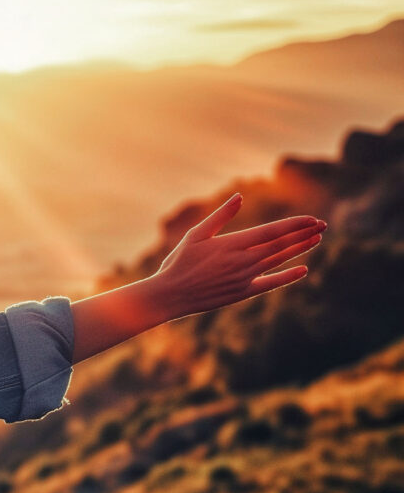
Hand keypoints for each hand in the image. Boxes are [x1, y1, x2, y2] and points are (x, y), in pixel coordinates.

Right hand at [150, 193, 325, 317]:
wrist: (170, 295)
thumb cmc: (179, 262)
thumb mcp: (195, 235)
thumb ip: (220, 216)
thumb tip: (239, 197)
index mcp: (232, 244)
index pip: (272, 231)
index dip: (295, 224)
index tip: (312, 219)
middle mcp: (243, 261)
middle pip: (281, 245)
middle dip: (304, 234)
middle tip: (323, 225)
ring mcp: (244, 278)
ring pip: (279, 261)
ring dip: (300, 249)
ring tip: (317, 239)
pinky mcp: (243, 292)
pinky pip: (270, 283)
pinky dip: (287, 276)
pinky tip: (302, 269)